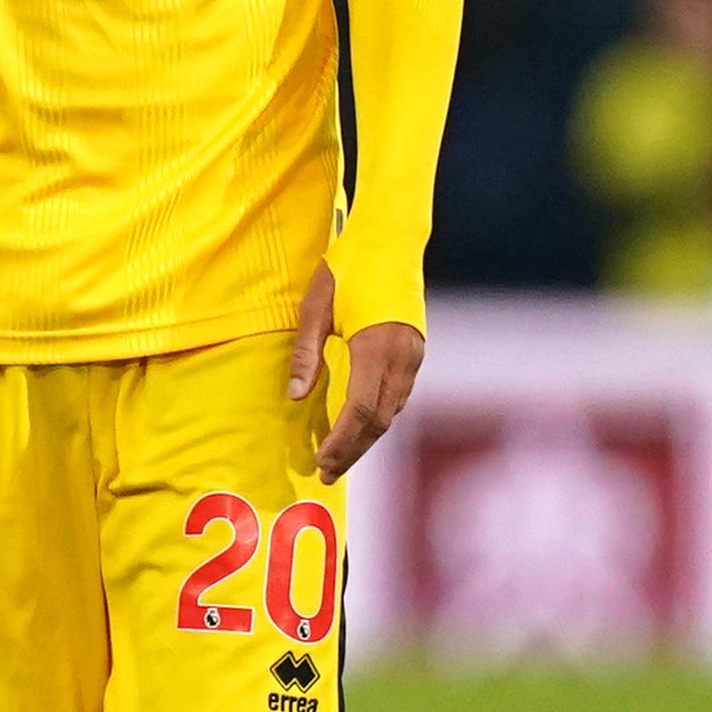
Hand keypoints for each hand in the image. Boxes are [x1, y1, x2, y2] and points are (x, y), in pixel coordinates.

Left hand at [288, 265, 424, 478]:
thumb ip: (306, 353)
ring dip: (366, 437)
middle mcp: (402, 357)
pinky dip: (378, 416)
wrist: (392, 238)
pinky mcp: (416, 350)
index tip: (322, 462)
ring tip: (339, 456)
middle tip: (327, 473)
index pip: (361, 411)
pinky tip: (358, 424)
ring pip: (392, 410)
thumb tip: (296, 397)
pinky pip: (398, 395)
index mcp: (375, 347)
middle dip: (353, 450)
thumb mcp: (316, 306)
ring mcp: (413, 355)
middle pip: (380, 421)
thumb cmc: (348, 267)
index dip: (342, 442)